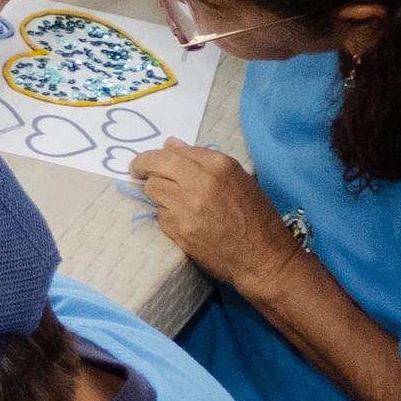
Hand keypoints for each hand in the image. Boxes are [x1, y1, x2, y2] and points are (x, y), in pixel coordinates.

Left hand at [129, 139, 305, 296]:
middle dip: (142, 166)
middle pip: (156, 166)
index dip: (156, 155)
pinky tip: (179, 219)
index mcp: (219, 165)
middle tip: (137, 171)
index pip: (174, 151)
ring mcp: (188, 206)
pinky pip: (159, 214)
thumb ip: (202, 160)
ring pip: (152, 189)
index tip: (148, 160)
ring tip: (166, 198)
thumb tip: (170, 144)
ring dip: (155, 192)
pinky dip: (164, 214)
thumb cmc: (255, 216)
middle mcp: (201, 181)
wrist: (263, 257)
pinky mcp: (180, 229)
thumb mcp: (238, 179)